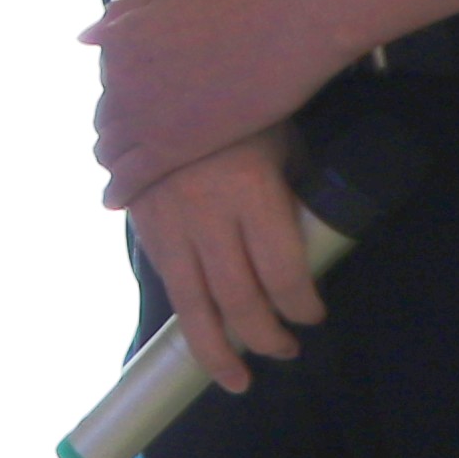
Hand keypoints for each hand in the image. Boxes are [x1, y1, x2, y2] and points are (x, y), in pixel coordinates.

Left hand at [85, 0, 349, 201]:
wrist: (286, 24)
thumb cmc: (242, 1)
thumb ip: (125, 15)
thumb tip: (84, 38)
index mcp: (121, 41)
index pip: (107, 84)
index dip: (116, 101)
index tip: (124, 113)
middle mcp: (121, 79)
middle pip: (106, 117)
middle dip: (112, 133)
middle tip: (119, 149)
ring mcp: (144, 114)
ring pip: (111, 148)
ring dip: (111, 161)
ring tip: (117, 174)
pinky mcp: (171, 146)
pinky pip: (130, 176)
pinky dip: (117, 189)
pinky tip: (113, 201)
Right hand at [127, 130, 326, 383]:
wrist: (160, 78)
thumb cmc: (239, 110)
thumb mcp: (281, 142)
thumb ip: (292, 192)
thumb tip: (315, 238)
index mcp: (252, 191)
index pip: (282, 273)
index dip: (301, 307)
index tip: (313, 317)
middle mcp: (207, 215)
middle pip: (239, 300)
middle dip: (266, 338)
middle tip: (286, 352)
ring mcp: (168, 222)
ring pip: (194, 305)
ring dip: (218, 350)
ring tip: (236, 379)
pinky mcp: (143, 224)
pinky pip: (168, 283)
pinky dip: (186, 316)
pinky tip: (201, 335)